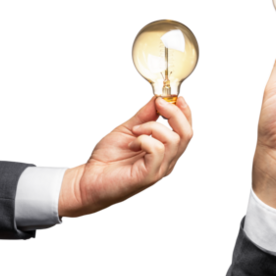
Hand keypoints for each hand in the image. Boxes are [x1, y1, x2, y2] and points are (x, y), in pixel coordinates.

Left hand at [59, 95, 193, 218]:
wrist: (87, 179)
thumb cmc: (107, 158)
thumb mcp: (129, 128)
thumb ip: (145, 114)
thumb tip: (158, 97)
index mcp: (166, 150)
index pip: (187, 129)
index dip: (184, 110)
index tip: (172, 96)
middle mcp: (167, 161)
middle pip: (187, 134)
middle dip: (175, 113)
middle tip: (158, 105)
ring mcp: (160, 169)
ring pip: (173, 140)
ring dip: (152, 127)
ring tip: (135, 131)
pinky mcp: (149, 175)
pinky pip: (157, 150)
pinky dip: (144, 139)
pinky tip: (132, 143)